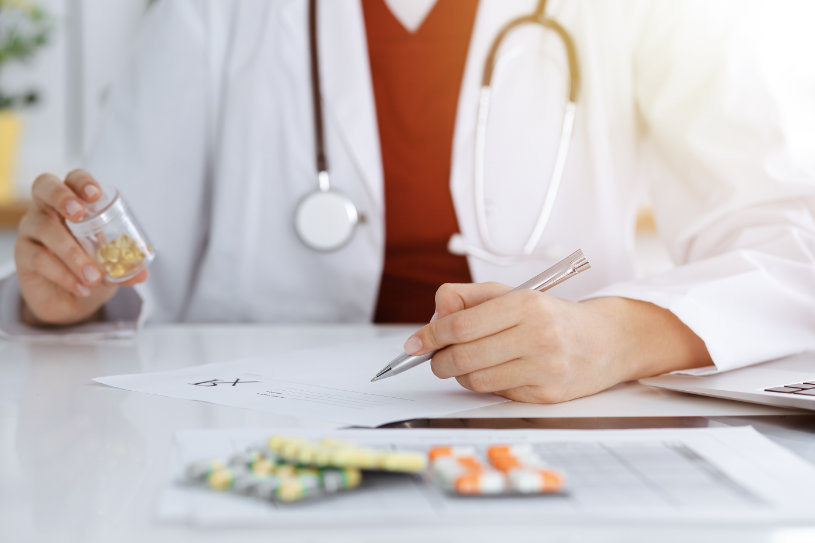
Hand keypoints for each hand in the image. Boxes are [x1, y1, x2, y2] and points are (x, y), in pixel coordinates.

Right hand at [14, 169, 147, 325]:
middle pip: (44, 187)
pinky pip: (39, 258)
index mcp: (73, 203)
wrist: (70, 299)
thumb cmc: (92, 268)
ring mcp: (31, 229)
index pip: (73, 179)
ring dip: (72, 254)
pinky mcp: (23, 254)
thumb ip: (125, 266)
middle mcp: (47, 209)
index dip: (82, 181)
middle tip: (79, 214)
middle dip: (62, 196)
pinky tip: (82, 287)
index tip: (96, 194)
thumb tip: (142, 274)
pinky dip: (64, 274)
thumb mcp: (112, 265)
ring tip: (94, 277)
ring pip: (45, 228)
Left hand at [403, 283, 711, 403]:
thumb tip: (434, 315)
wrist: (606, 341)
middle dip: (438, 360)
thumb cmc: (551, 316)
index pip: (460, 325)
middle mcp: (537, 336)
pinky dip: (484, 384)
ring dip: (459, 374)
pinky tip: (494, 372)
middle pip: (463, 357)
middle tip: (434, 358)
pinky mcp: (546, 396)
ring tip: (464, 363)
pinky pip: (496, 394)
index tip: (414, 343)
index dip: (429, 336)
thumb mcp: (512, 294)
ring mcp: (544, 369)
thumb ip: (468, 297)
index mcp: (525, 304)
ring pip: (475, 380)